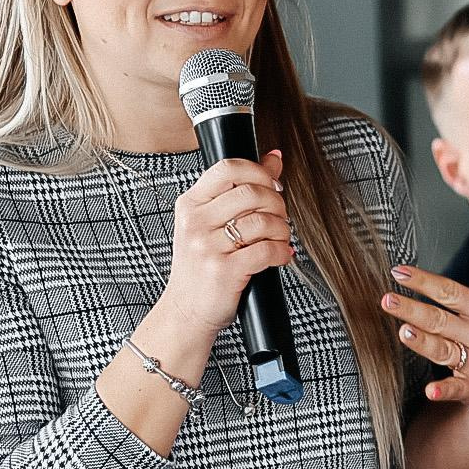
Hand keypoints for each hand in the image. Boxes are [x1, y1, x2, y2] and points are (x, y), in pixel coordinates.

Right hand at [154, 152, 292, 343]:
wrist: (186, 311)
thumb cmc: (200, 267)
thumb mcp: (210, 224)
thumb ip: (238, 190)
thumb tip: (274, 158)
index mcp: (190, 205)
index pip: (228, 169)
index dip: (259, 172)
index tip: (273, 185)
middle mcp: (195, 222)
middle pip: (251, 192)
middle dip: (277, 203)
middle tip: (280, 217)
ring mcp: (208, 246)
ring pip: (262, 221)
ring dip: (282, 229)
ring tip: (280, 239)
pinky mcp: (224, 270)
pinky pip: (267, 250)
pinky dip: (282, 252)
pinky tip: (280, 256)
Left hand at [381, 222, 468, 421]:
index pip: (451, 291)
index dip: (424, 281)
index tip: (399, 271)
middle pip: (441, 319)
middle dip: (413, 310)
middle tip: (387, 299)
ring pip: (443, 350)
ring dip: (423, 342)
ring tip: (403, 331)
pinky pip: (458, 388)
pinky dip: (445, 390)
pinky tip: (431, 391)